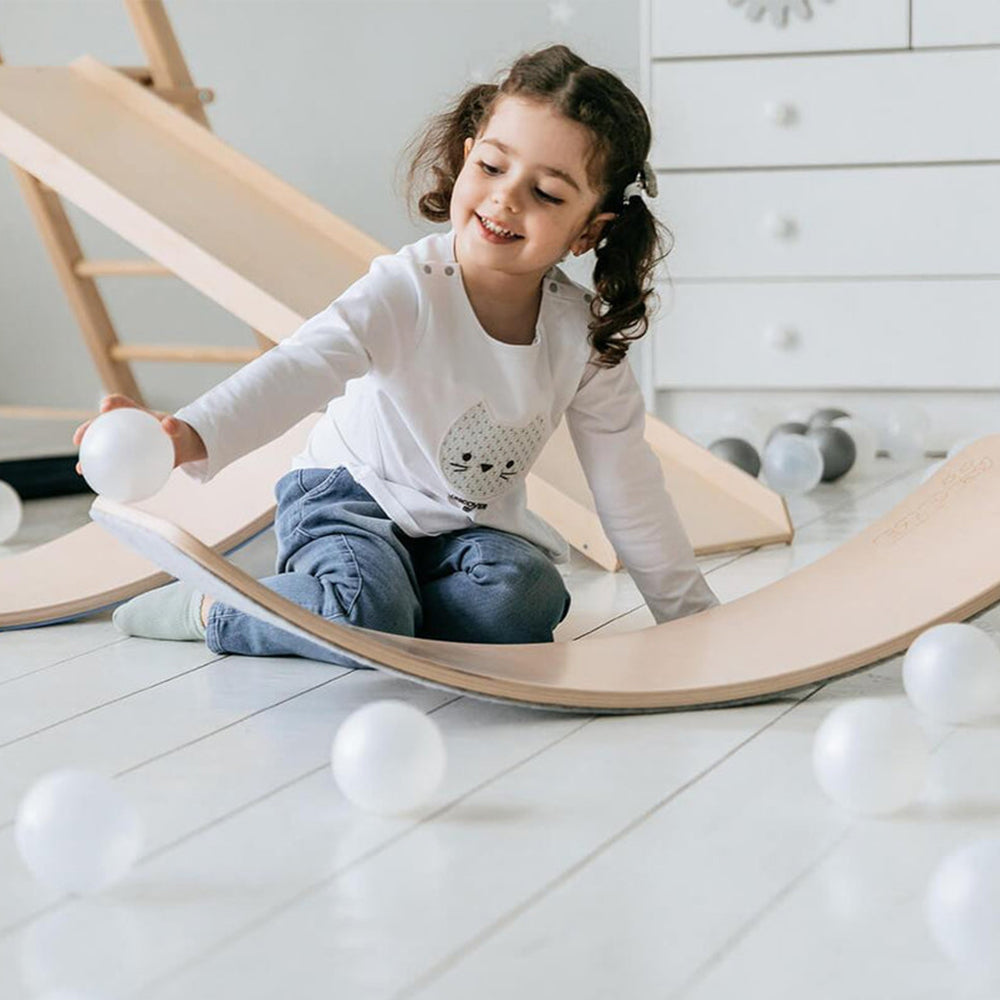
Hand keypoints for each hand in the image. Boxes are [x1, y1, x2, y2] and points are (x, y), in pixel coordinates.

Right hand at [73, 394, 205, 473]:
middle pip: (101, 425)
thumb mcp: (179, 429)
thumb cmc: (178, 434)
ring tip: (81, 468)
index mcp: (136, 413)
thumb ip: (174, 426)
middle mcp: (125, 426)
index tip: (105, 408)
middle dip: (87, 429)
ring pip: (102, 446)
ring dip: (89, 456)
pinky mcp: (127, 457)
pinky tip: (102, 486)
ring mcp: (124, 442)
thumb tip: (168, 425)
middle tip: (79, 439)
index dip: (111, 403)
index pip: (121, 404)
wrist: (182, 447)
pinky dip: (107, 473)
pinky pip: (114, 464)